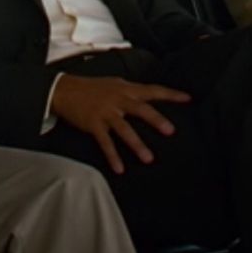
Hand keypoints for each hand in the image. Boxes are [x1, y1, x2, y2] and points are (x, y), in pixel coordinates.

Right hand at [50, 75, 190, 174]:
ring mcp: (105, 112)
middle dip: (156, 120)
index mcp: (125, 89)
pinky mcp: (93, 124)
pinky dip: (112, 156)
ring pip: (124, 129)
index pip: (152, 90)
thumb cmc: (90, 87)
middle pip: (140, 109)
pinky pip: (105, 142)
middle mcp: (117, 99)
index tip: (188, 99)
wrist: (63, 89)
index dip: (170, 94)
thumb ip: (130, 91)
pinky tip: (120, 169)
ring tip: (148, 159)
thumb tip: (148, 95)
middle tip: (171, 131)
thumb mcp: (113, 83)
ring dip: (137, 144)